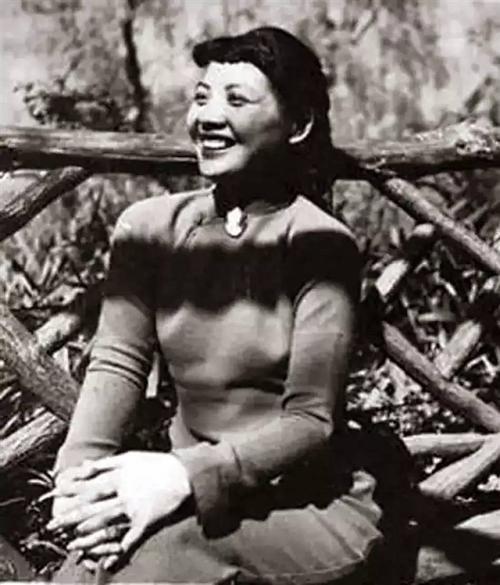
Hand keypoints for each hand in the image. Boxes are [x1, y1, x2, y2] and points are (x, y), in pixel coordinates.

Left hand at [50, 452, 191, 567]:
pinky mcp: (146, 522)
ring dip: (88, 534)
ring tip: (71, 542)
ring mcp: (134, 509)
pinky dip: (118, 551)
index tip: (54, 495)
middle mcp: (124, 493)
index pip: (90, 485)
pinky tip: (107, 561)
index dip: (70, 492)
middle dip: (71, 516)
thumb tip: (84, 466)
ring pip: (107, 523)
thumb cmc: (155, 464)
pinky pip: (130, 538)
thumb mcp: (130, 458)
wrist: (183, 474)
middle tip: (53, 525)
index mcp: (120, 476)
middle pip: (93, 507)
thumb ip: (106, 464)